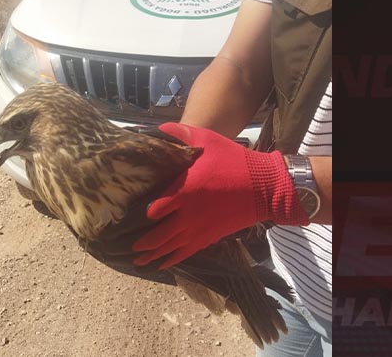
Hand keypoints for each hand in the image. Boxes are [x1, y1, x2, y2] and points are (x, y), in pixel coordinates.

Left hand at [132, 122, 308, 268]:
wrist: (264, 186)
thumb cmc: (233, 160)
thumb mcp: (206, 140)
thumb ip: (180, 134)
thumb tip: (159, 128)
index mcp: (184, 191)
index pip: (155, 208)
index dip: (142, 213)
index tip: (129, 215)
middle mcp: (188, 214)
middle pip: (158, 234)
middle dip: (142, 242)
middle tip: (127, 245)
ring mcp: (199, 229)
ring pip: (170, 247)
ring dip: (152, 254)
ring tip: (137, 261)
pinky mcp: (209, 237)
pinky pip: (186, 252)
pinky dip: (172, 259)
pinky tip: (162, 264)